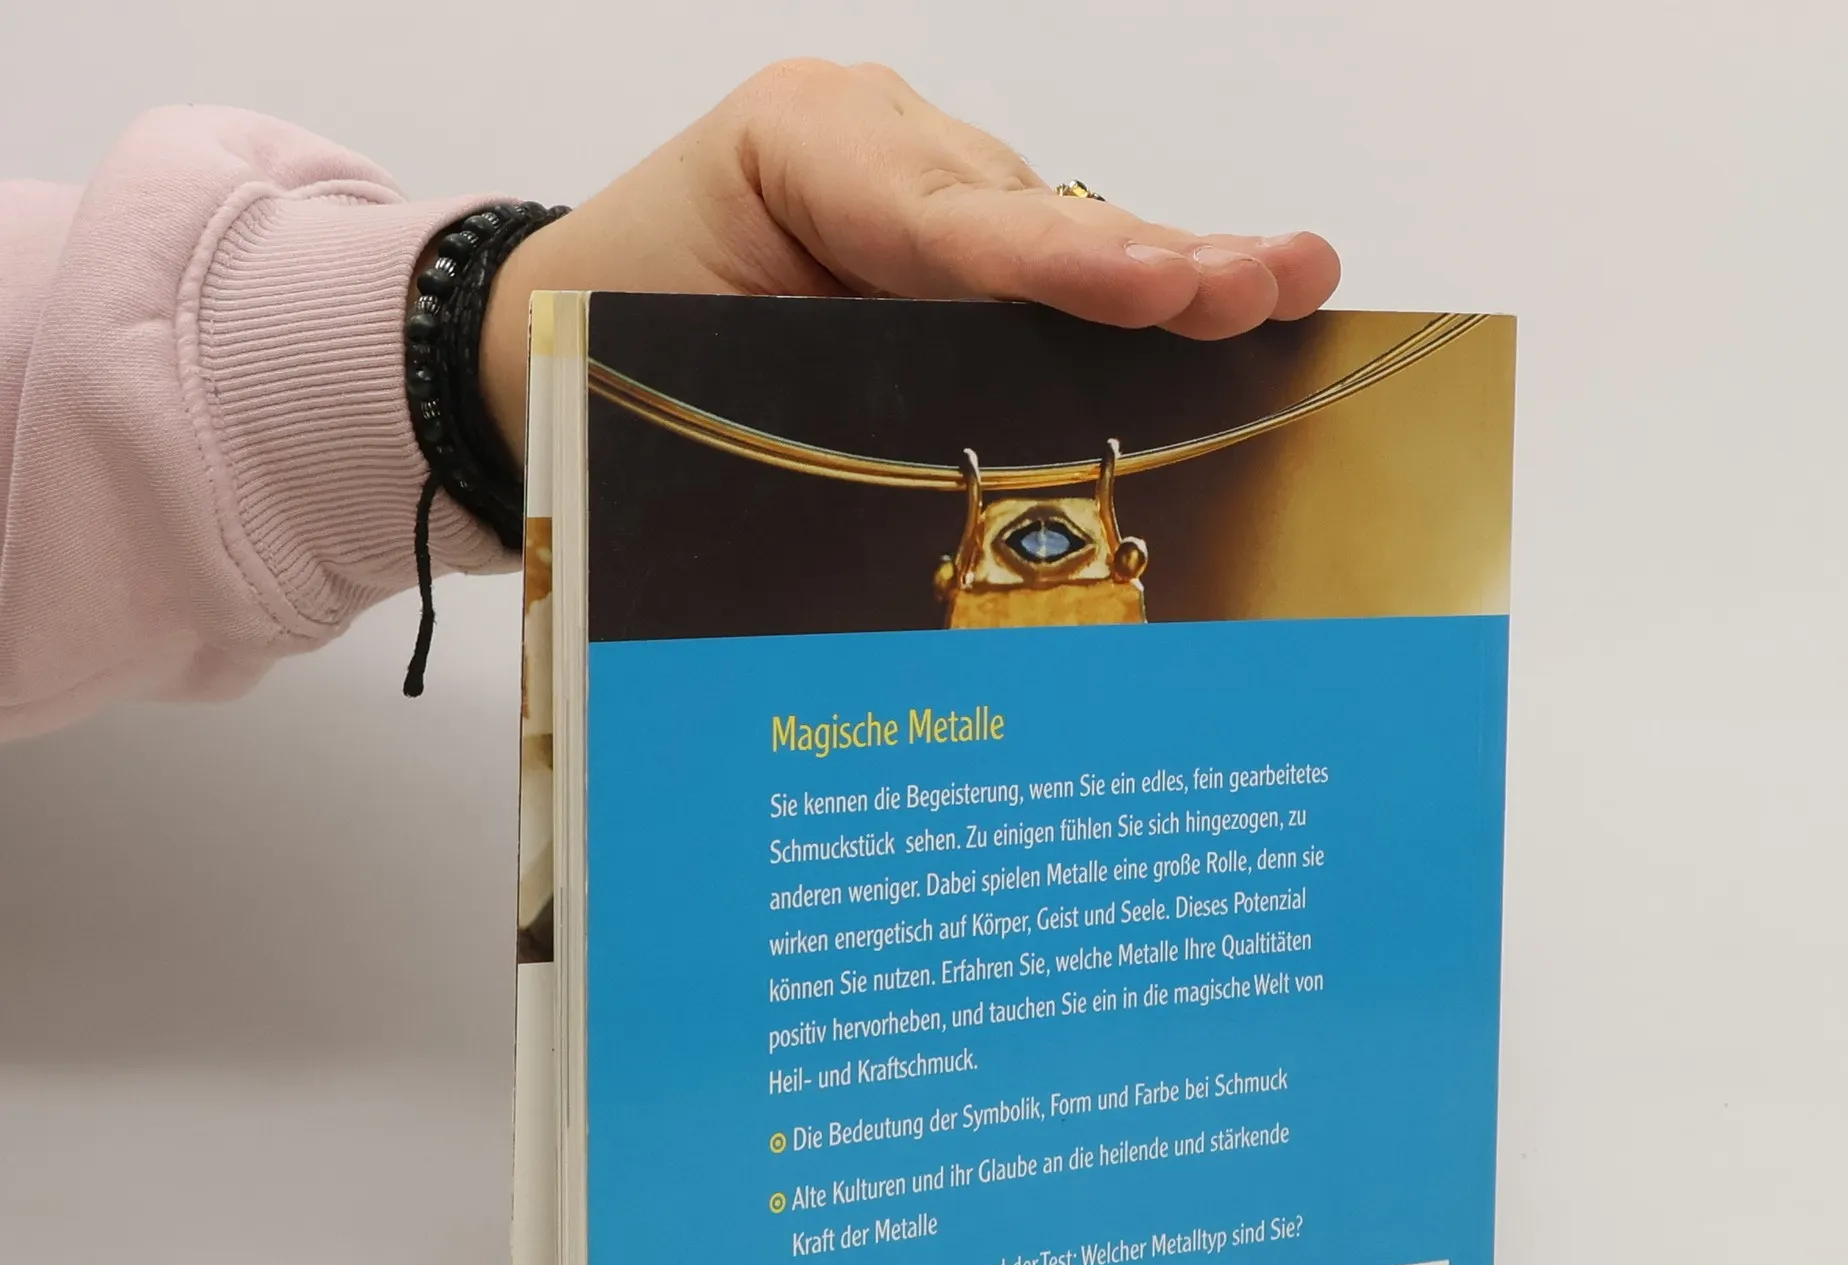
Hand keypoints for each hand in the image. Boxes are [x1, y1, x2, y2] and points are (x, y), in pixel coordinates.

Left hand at [479, 60, 1340, 458]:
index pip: (947, 221)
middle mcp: (879, 146)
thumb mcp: (690, 369)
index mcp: (796, 150)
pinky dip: (1131, 301)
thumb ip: (821, 398)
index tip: (1162, 286)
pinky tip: (1232, 302)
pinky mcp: (946, 231)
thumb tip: (956, 517)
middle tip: (1276, 279)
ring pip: (1057, 238)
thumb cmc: (610, 353)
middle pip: (1034, 218)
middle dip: (1159, 260)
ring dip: (1169, 283)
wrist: (545, 341)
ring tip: (1283, 289)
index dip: (1062, 264)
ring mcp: (922, 178)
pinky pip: (1045, 264)